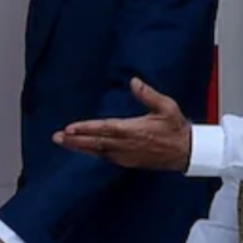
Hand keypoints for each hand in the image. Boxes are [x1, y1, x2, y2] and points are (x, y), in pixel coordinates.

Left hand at [54, 78, 192, 170]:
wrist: (186, 152)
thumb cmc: (176, 128)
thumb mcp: (166, 106)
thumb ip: (148, 94)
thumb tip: (134, 81)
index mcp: (133, 130)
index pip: (104, 129)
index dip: (85, 129)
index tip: (69, 128)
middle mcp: (126, 145)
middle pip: (95, 143)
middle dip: (75, 140)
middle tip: (57, 137)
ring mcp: (126, 155)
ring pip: (98, 152)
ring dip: (80, 147)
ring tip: (64, 142)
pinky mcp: (128, 161)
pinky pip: (106, 158)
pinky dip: (93, 153)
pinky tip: (85, 149)